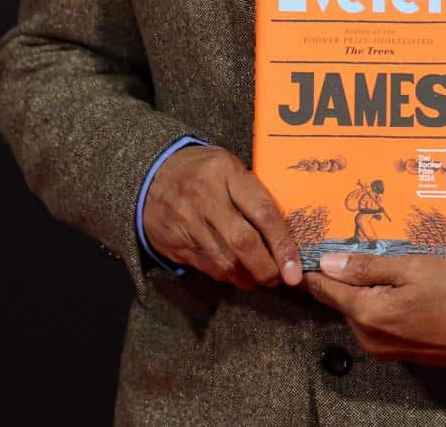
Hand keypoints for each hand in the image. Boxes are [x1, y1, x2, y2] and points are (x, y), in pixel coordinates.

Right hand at [141, 146, 301, 289]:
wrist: (149, 176)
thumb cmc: (202, 170)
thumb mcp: (228, 166)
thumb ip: (253, 192)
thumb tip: (286, 230)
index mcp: (225, 172)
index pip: (263, 212)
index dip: (283, 244)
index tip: (295, 268)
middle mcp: (205, 198)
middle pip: (243, 242)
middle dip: (267, 268)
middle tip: (282, 279)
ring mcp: (187, 222)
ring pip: (225, 262)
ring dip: (249, 277)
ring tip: (263, 278)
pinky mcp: (176, 243)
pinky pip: (208, 267)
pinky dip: (228, 276)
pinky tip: (240, 275)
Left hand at [304, 253, 445, 368]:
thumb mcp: (412, 268)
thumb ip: (366, 267)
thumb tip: (328, 262)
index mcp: (366, 313)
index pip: (324, 289)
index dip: (317, 266)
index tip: (315, 247)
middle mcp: (367, 337)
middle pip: (341, 299)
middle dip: (346, 275)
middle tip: (363, 247)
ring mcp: (381, 348)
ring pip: (358, 311)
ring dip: (366, 290)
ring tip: (389, 267)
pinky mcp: (396, 353)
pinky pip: (374, 323)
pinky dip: (379, 304)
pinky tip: (401, 290)